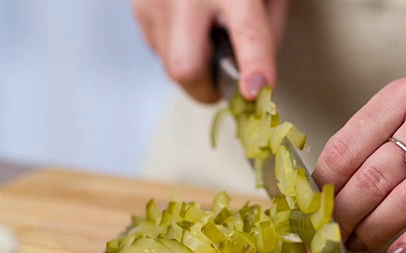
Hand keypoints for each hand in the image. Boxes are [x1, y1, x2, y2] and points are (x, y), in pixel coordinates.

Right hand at [133, 0, 288, 102]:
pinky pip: (159, 51)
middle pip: (185, 68)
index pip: (248, 33)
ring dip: (194, 69)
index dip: (253, 66)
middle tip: (224, 85)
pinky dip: (178, 51)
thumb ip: (266, 35)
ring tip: (207, 39)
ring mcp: (155, 2)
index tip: (254, 91)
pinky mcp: (139, 8)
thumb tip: (251, 80)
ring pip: (169, 66)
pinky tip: (189, 28)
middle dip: (206, 89)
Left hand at [313, 62, 405, 252]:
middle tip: (327, 236)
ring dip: (374, 229)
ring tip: (355, 245)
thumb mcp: (405, 104)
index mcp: (400, 96)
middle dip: (343, 214)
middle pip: (374, 176)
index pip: (346, 146)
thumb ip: (368, 138)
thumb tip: (322, 185)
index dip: (322, 184)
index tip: (309, 209)